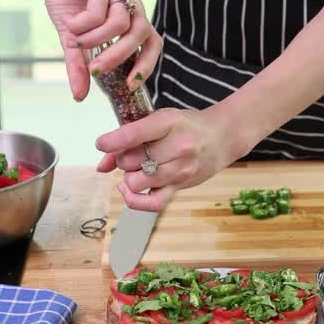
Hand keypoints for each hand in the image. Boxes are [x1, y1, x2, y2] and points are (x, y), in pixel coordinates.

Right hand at [25, 0, 162, 101]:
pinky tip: (70, 23)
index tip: (130, 84)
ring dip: (95, 38)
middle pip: (141, 34)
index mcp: (132, 11)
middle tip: (96, 69)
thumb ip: (80, 64)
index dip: (147, 64)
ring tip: (76, 38)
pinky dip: (83, 24)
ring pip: (121, 23)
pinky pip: (100, 10)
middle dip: (118, 57)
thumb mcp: (73, 39)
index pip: (153, 40)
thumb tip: (79, 96)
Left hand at [95, 107, 246, 211]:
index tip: (101, 143)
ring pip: (136, 182)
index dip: (112, 141)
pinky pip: (152, 203)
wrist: (222, 137)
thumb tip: (102, 166)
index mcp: (169, 122)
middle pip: (131, 161)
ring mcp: (180, 170)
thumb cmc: (186, 125)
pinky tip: (128, 190)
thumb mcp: (160, 120)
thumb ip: (129, 138)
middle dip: (122, 158)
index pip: (134, 135)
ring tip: (137, 167)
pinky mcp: (180, 187)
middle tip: (131, 153)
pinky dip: (134, 201)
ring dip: (128, 176)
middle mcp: (177, 147)